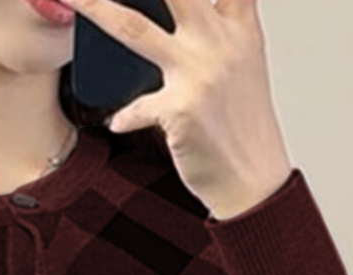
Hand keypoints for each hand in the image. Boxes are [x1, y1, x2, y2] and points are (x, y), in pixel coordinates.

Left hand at [57, 0, 292, 218]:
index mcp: (239, 26)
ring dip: (97, 10)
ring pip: (135, 30)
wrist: (254, 180)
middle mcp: (221, 41)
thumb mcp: (238, 67)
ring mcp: (200, 74)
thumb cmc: (241, 126)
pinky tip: (117, 120)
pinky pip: (136, 107)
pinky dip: (124, 115)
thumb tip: (166, 17)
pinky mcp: (180, 110)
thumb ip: (214, 31)